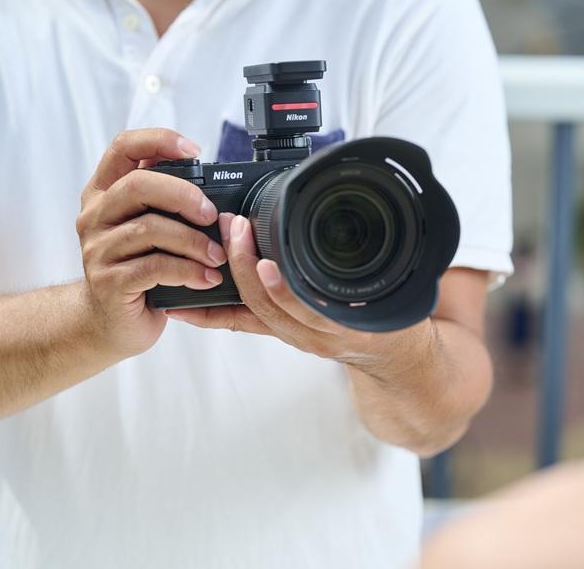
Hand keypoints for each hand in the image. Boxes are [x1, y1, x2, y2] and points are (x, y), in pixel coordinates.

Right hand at [75, 129, 227, 359]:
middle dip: (185, 195)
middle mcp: (95, 216)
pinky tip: (207, 278)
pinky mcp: (109, 282)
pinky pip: (155, 267)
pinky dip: (189, 271)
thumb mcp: (151, 229)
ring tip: (219, 255)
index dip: (159, 140)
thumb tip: (217, 185)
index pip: (123, 147)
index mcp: (105, 193)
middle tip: (213, 215)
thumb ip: (167, 203)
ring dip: (195, 241)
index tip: (195, 151)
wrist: (112, 322)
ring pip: (150, 229)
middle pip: (138, 185)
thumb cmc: (140, 270)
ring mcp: (98, 250)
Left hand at [166, 214, 434, 370]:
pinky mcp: (285, 333)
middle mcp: (314, 333)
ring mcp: (297, 335)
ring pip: (254, 312)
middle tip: (235, 226)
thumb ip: (377, 271)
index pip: (306, 308)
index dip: (283, 288)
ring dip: (229, 279)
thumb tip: (374, 232)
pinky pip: (245, 324)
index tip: (264, 262)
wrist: (393, 358)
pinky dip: (216, 313)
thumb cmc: (394, 322)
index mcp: (342, 323)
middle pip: (269, 305)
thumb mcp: (395, 296)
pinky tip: (189, 303)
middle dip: (246, 265)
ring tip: (215, 244)